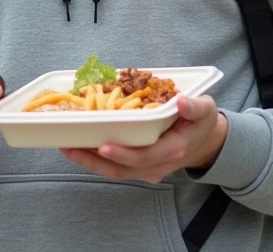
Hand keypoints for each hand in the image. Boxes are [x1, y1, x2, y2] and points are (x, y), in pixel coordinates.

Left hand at [61, 95, 226, 183]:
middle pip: (122, 169)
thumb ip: (196, 106)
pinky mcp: (138, 168)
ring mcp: (147, 170)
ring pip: (114, 172)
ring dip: (89, 161)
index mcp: (173, 150)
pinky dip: (95, 159)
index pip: (145, 157)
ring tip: (67, 147)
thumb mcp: (205, 110)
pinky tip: (79, 146)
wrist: (203, 142)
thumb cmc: (201, 122)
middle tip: (70, 147)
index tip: (103, 146)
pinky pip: (114, 167)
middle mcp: (157, 166)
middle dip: (94, 160)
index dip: (123, 154)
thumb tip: (181, 101)